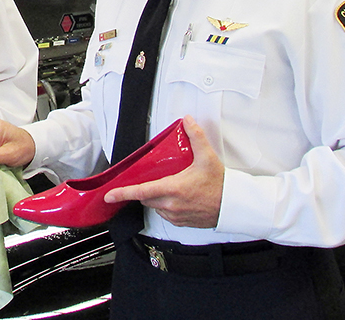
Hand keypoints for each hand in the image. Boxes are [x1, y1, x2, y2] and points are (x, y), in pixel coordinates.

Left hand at [104, 115, 224, 227]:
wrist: (234, 206)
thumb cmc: (221, 185)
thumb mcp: (207, 157)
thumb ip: (196, 136)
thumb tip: (187, 121)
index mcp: (174, 189)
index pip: (141, 192)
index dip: (123, 193)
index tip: (110, 195)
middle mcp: (172, 205)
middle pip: (146, 198)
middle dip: (144, 189)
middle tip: (150, 178)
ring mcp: (177, 215)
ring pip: (155, 206)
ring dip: (155, 197)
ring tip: (166, 186)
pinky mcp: (182, 222)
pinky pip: (166, 215)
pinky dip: (165, 206)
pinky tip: (175, 197)